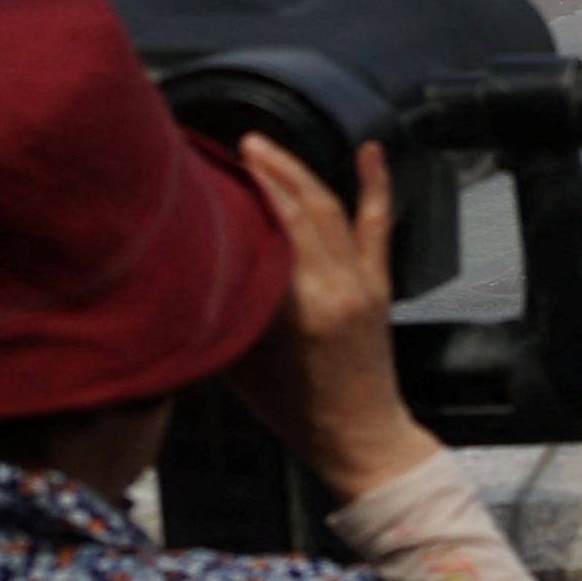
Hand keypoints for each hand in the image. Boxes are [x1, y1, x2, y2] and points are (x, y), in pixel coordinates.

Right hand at [223, 136, 443, 505]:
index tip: (215, 168)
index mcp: (301, 307)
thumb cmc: (294, 408)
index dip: (244, 193)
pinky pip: (377, 224)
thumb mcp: (241, 359)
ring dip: (298, 172)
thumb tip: (202, 260)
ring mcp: (362, 282)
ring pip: (331, 209)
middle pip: (300, 209)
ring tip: (266, 147)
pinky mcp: (379, 284)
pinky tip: (371, 150)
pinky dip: (376, 184)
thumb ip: (231, 304)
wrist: (359, 435)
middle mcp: (336, 286)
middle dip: (268, 170)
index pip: (270, 230)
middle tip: (238, 145)